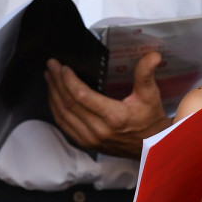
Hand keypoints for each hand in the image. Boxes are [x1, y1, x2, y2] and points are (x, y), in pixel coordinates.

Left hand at [45, 51, 169, 157]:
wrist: (150, 146)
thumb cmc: (149, 120)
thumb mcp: (150, 95)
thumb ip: (146, 73)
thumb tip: (152, 55)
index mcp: (114, 117)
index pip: (83, 96)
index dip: (69, 81)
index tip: (63, 67)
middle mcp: (99, 130)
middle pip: (69, 103)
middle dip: (57, 82)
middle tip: (51, 66)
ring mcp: (90, 138)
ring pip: (63, 115)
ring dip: (53, 94)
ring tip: (49, 77)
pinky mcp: (85, 143)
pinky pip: (64, 125)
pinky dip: (55, 109)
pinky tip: (53, 96)